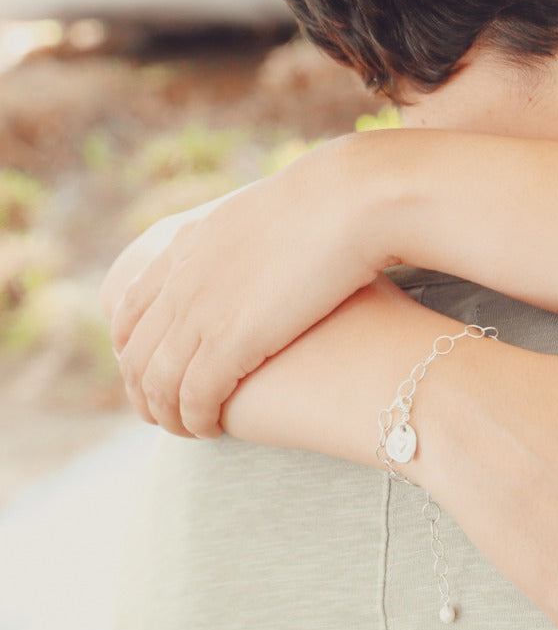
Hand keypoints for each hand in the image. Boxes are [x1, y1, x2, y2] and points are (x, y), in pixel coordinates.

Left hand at [106, 137, 374, 436]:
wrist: (351, 199)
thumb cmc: (338, 200)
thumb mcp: (275, 208)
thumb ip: (257, 230)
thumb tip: (273, 238)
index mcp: (189, 244)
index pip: (133, 305)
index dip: (133, 346)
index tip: (150, 367)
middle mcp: (182, 280)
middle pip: (136, 352)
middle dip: (141, 391)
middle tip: (162, 412)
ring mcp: (200, 311)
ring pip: (157, 382)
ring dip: (166, 414)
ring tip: (187, 430)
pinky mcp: (229, 342)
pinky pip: (194, 396)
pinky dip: (195, 419)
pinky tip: (212, 429)